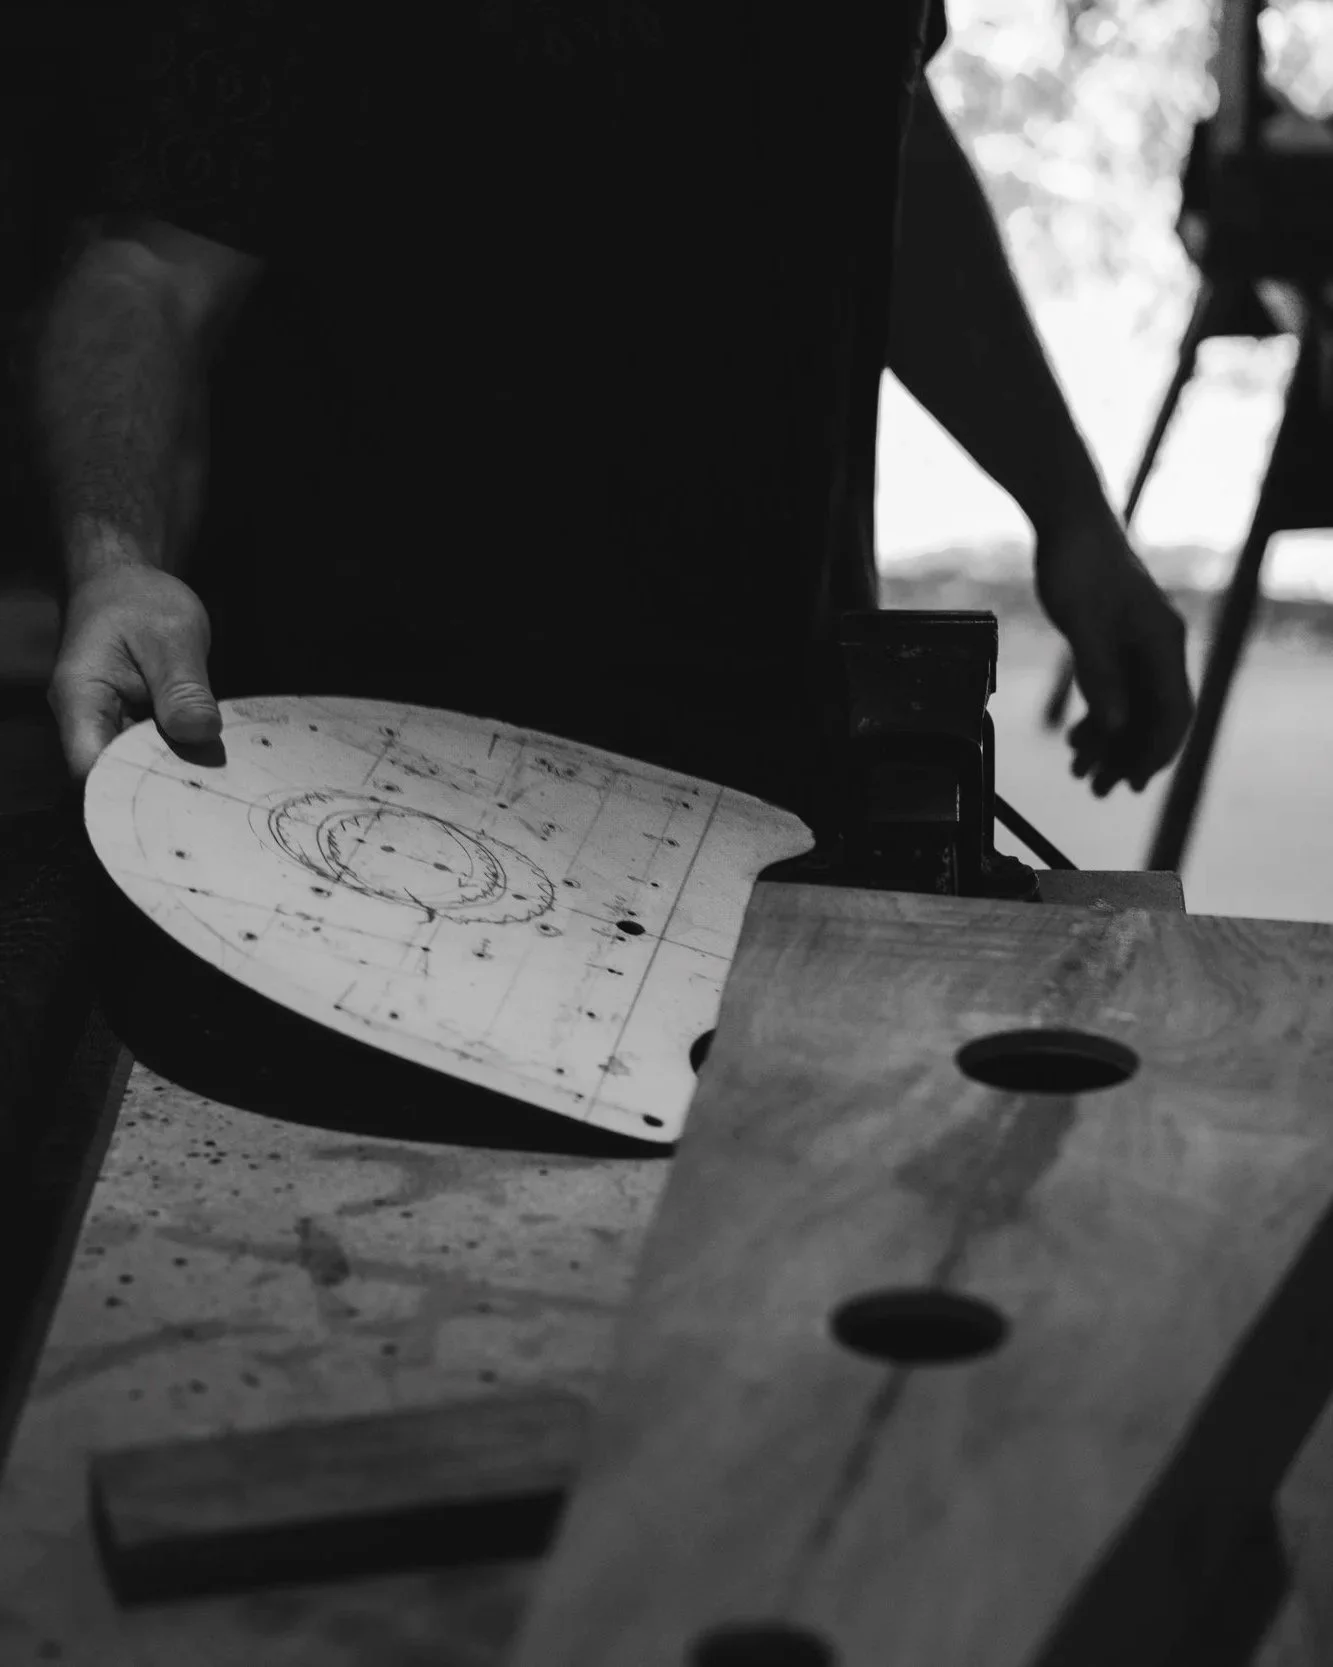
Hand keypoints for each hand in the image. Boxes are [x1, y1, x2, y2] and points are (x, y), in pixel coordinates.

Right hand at [48, 563, 221, 782]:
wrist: (125, 582)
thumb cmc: (138, 599)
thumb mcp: (171, 636)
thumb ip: (183, 687)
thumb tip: (199, 733)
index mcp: (82, 698)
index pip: (92, 766)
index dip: (131, 788)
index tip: (180, 792)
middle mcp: (87, 721)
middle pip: (117, 776)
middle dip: (162, 788)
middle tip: (215, 790)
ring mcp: (110, 726)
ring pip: (139, 768)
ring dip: (176, 773)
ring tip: (220, 778)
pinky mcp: (133, 727)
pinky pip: (155, 753)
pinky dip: (182, 757)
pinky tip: (215, 760)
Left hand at [1034, 513, 1193, 797]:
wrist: (1069, 521)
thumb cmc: (1077, 564)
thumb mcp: (1082, 623)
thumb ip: (1100, 675)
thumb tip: (1115, 726)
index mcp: (1161, 643)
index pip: (1171, 713)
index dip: (1154, 752)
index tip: (1132, 783)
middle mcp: (1159, 648)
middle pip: (1152, 717)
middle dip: (1127, 756)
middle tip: (1098, 790)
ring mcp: (1140, 645)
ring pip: (1133, 708)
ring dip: (1110, 743)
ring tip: (1082, 773)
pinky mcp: (1119, 641)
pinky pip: (1117, 691)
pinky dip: (1100, 717)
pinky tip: (1079, 740)